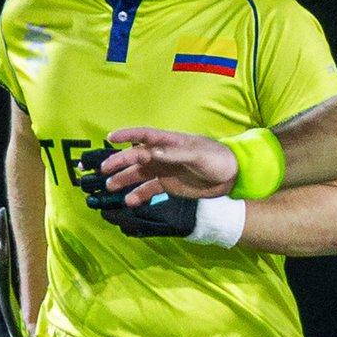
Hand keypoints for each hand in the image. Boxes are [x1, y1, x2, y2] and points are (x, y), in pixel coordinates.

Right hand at [99, 126, 236, 201]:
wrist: (232, 177)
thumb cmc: (217, 159)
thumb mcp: (198, 155)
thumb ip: (174, 153)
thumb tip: (151, 152)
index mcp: (170, 142)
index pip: (144, 136)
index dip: (127, 135)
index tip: (111, 137)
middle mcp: (163, 154)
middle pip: (136, 157)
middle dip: (119, 162)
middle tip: (104, 171)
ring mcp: (164, 170)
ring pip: (139, 174)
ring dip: (124, 180)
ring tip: (110, 187)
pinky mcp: (168, 185)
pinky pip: (149, 189)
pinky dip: (139, 195)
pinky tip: (129, 201)